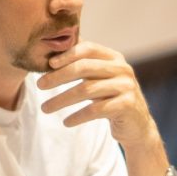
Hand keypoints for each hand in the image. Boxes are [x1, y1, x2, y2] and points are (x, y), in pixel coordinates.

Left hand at [36, 40, 159, 150]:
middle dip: (58, 76)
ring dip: (61, 99)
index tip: (47, 64)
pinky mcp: (127, 106)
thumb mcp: (100, 79)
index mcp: (114, 58)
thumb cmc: (110, 99)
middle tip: (39, 85)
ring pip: (87, 90)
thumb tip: (53, 51)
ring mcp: (126, 87)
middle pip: (84, 67)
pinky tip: (66, 122)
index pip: (88, 48)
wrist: (136, 126)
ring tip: (45, 108)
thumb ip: (84, 64)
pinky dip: (77, 116)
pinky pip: (95, 110)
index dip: (66, 54)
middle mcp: (122, 69)